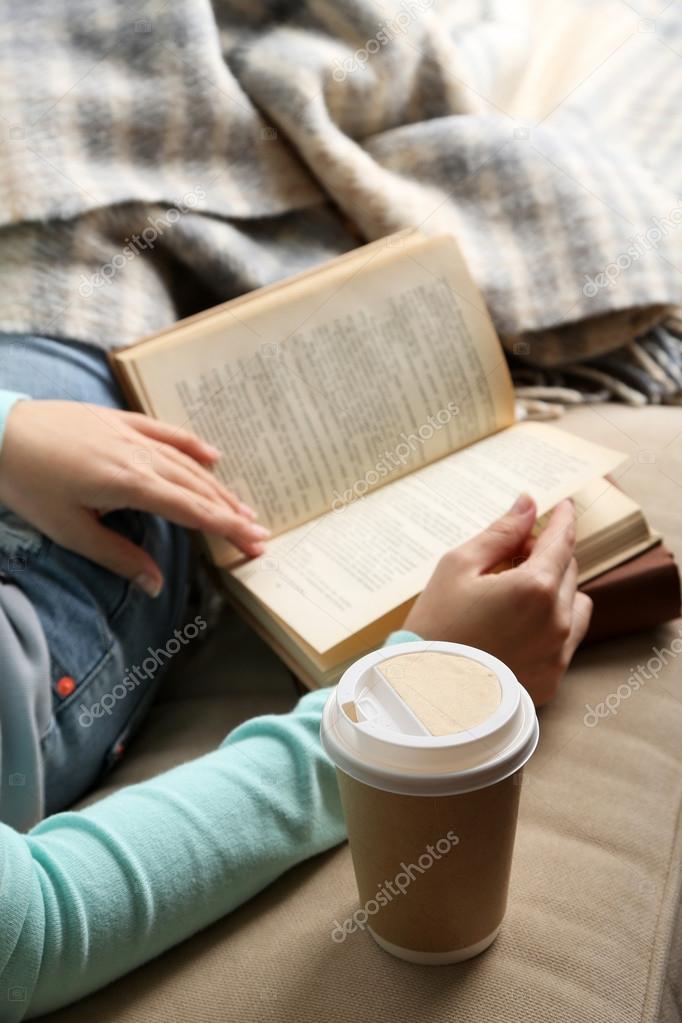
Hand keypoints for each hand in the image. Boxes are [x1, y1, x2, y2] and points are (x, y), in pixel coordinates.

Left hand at [0, 400, 269, 595]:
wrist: (0, 433)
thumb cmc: (28, 484)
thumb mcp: (70, 530)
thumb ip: (118, 557)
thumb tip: (154, 584)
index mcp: (132, 485)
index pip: (192, 511)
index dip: (226, 528)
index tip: (254, 543)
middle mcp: (141, 457)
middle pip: (198, 489)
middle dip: (231, 513)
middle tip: (260, 533)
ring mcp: (132, 435)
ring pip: (187, 464)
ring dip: (218, 487)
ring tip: (243, 507)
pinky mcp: (119, 421)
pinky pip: (166, 432)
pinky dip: (192, 445)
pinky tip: (213, 456)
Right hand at [403, 494, 592, 705]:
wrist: (421, 694)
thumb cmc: (434, 626)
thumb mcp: (458, 567)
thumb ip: (500, 533)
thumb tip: (527, 504)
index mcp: (535, 587)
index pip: (562, 541)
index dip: (562, 520)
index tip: (562, 507)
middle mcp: (556, 621)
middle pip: (568, 570)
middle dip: (546, 556)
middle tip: (510, 557)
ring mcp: (557, 654)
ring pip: (575, 605)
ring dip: (555, 592)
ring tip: (515, 598)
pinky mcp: (552, 680)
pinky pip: (565, 641)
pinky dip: (549, 627)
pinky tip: (514, 630)